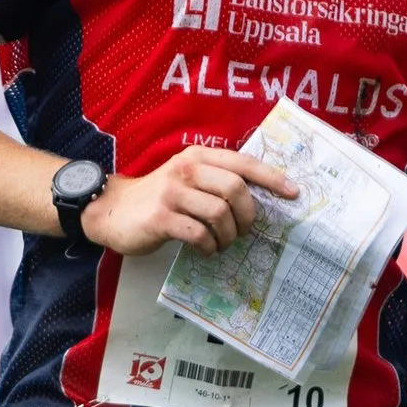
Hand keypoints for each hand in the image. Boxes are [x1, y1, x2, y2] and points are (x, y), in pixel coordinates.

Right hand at [85, 147, 299, 255]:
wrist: (112, 210)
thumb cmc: (158, 197)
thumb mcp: (186, 178)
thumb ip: (215, 180)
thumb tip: (258, 199)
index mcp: (197, 156)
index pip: (243, 162)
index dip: (272, 178)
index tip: (294, 193)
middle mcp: (186, 169)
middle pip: (235, 189)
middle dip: (248, 215)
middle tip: (244, 231)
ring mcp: (172, 193)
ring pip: (220, 214)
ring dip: (228, 236)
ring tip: (222, 243)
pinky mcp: (161, 218)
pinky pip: (199, 235)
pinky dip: (209, 247)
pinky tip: (206, 250)